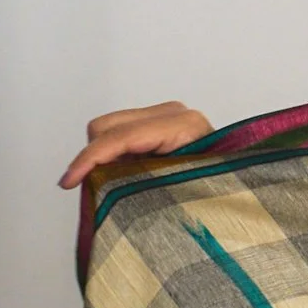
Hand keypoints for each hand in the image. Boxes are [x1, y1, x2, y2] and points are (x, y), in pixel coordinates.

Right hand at [61, 102, 211, 188]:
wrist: (238, 193)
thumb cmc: (216, 194)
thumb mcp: (176, 190)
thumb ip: (137, 180)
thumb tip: (97, 186)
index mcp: (185, 125)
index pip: (121, 137)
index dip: (90, 159)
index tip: (68, 182)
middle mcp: (175, 113)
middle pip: (107, 126)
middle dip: (94, 157)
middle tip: (98, 190)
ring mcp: (167, 116)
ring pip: (108, 128)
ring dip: (103, 157)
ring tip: (120, 184)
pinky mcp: (159, 124)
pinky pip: (120, 134)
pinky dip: (112, 154)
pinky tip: (124, 174)